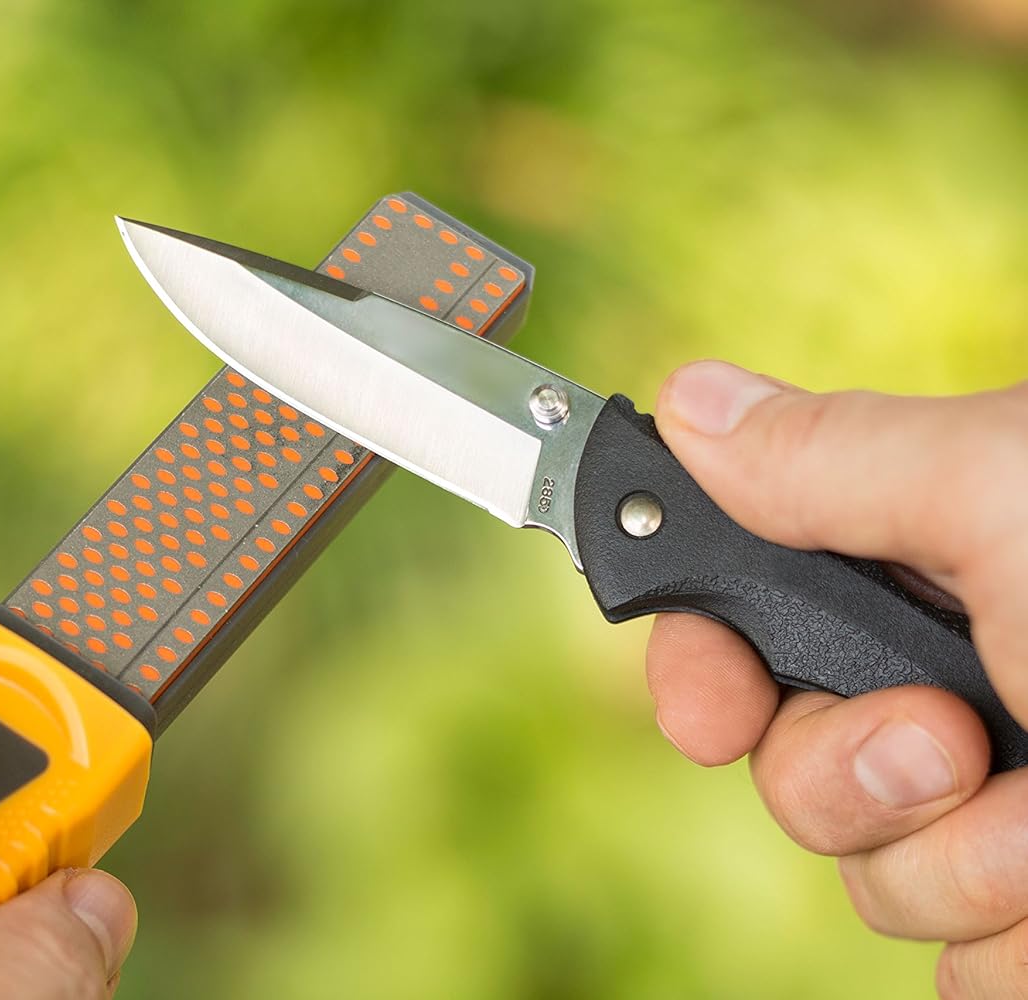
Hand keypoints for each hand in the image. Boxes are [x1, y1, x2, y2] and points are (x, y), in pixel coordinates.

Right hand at [644, 361, 1027, 997]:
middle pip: (787, 767)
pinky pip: (961, 975)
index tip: (709, 713)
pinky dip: (1026, 945)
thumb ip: (836, 457)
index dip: (700, 669)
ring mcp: (1002, 816)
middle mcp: (951, 689)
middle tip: (954, 737)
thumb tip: (687, 399)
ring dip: (966, 864)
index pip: (740, 622)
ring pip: (871, 883)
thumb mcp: (1012, 496)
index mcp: (929, 575)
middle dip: (851, 773)